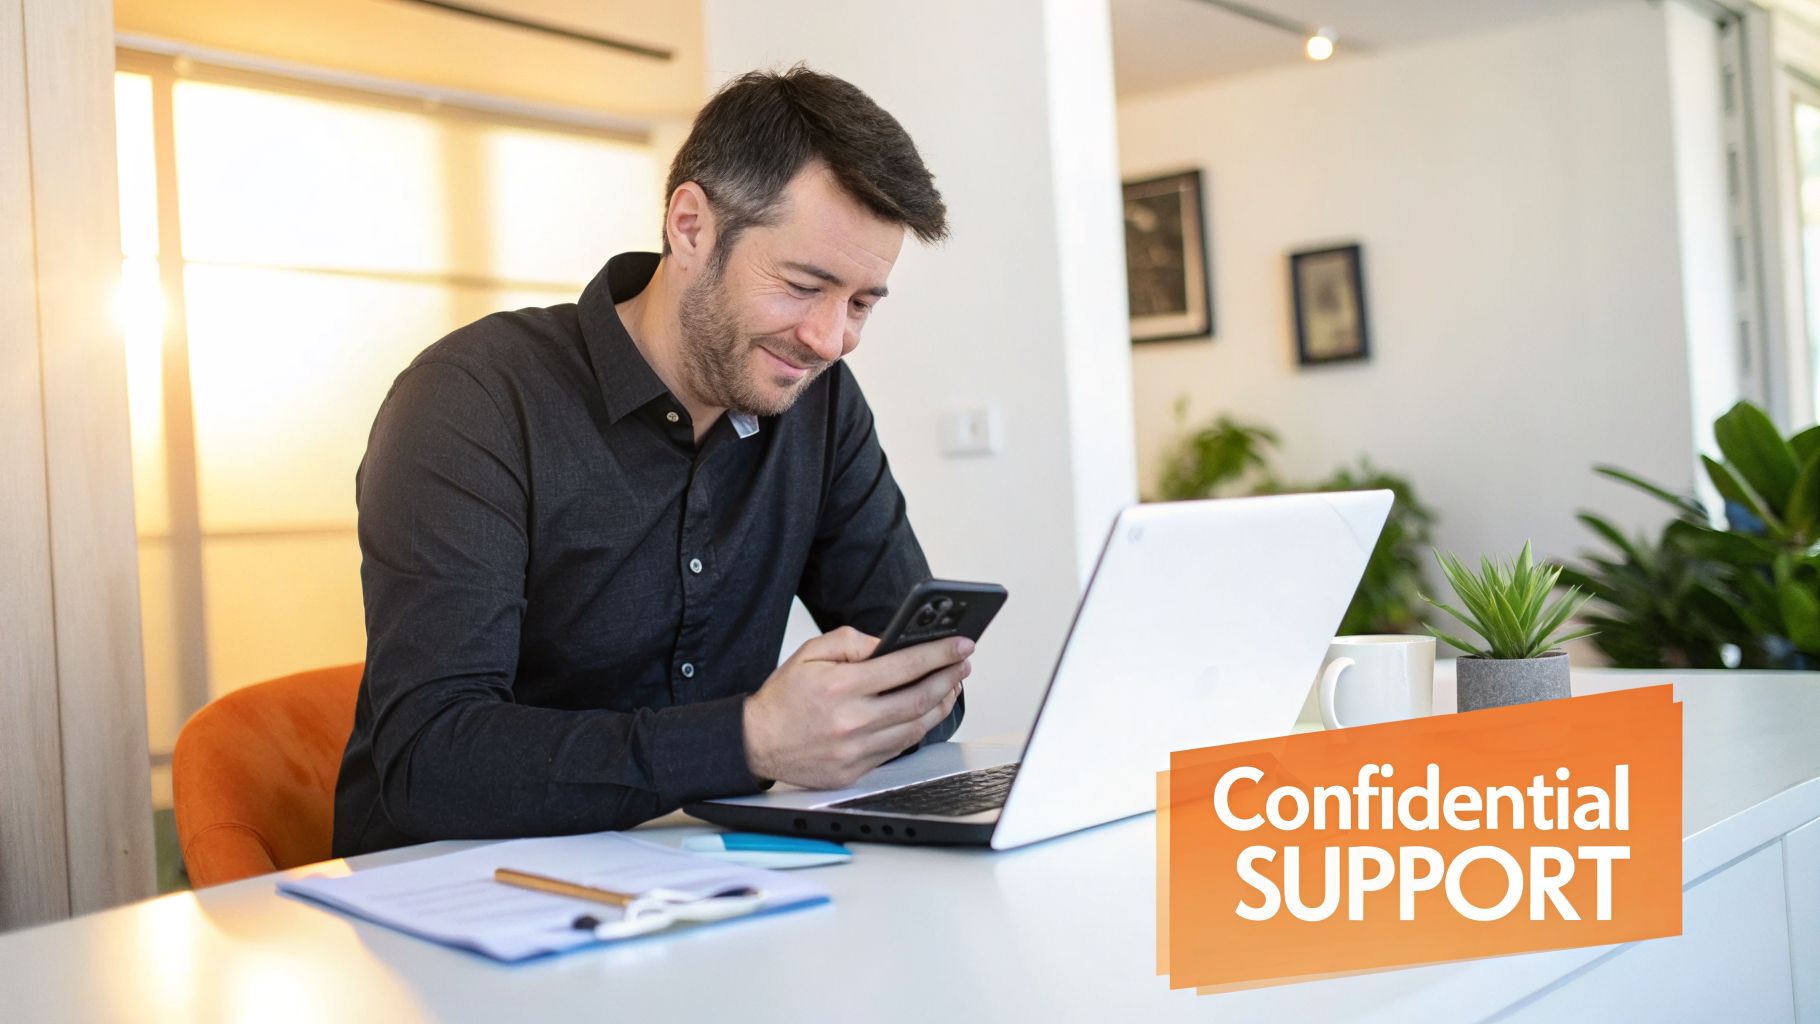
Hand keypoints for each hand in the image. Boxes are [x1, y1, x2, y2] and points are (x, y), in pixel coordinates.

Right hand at [742, 626, 970, 789]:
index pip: (904, 666)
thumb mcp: (810, 653)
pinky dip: (918, 728)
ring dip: (940, 705)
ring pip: (915, 727)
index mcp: (841, 686)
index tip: (961, 645)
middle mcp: (851, 721)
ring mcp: (856, 750)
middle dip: (949, 678)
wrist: (757, 742)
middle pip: (918, 699)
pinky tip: (925, 712)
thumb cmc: (784, 698)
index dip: (939, 653)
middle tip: (962, 664)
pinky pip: (899, 748)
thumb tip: (890, 644)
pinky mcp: (856, 770)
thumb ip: (852, 642)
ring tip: (950, 686)